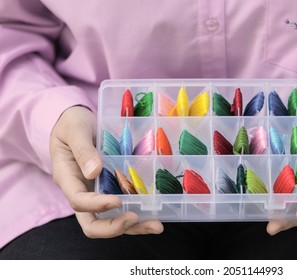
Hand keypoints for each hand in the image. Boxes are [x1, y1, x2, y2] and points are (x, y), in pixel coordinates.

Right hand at [50, 106, 162, 237]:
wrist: (77, 122)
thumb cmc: (72, 123)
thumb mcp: (74, 129)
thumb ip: (83, 149)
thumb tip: (94, 172)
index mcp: (67, 178)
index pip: (78, 201)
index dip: (97, 205)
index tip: (117, 200)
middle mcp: (82, 192)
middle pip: (93, 223)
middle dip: (115, 226)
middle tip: (137, 218)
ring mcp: (97, 194)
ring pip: (111, 221)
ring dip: (133, 227)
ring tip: (156, 226)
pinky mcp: (111, 190)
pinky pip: (123, 208)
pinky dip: (139, 215)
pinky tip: (155, 215)